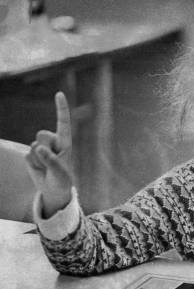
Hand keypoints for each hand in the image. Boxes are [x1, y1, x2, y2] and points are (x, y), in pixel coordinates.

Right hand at [25, 92, 73, 217]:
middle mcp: (52, 141)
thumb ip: (51, 160)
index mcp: (65, 142)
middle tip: (52, 162)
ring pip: (34, 147)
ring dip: (40, 160)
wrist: (53, 190)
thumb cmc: (61, 180)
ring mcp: (40, 147)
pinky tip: (39, 169)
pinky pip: (28, 157)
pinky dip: (34, 165)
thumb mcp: (60, 173)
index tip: (59, 94)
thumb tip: (38, 148)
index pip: (63, 122)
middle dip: (45, 148)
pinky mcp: (30, 154)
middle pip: (42, 135)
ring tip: (47, 167)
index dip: (61, 108)